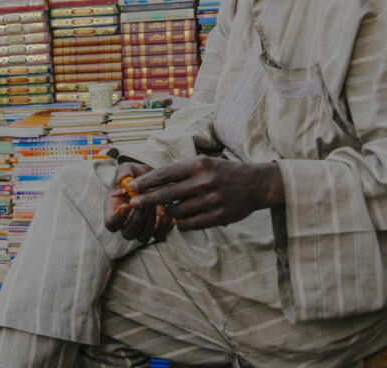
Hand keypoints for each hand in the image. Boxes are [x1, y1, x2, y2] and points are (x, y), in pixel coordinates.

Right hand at [104, 162, 173, 242]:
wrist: (153, 178)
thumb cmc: (136, 174)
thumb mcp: (129, 168)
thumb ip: (124, 171)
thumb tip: (123, 178)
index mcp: (114, 209)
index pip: (111, 223)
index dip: (117, 219)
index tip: (127, 205)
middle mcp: (126, 222)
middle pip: (128, 233)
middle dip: (137, 220)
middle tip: (144, 205)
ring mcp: (141, 227)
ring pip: (143, 237)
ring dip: (149, 223)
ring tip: (154, 205)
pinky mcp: (156, 228)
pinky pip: (158, 235)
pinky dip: (163, 227)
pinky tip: (166, 213)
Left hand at [126, 156, 283, 230]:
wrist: (255, 184)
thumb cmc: (222, 172)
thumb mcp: (203, 163)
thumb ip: (179, 172)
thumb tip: (151, 182)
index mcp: (198, 165)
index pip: (164, 174)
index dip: (145, 182)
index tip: (131, 187)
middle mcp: (204, 182)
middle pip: (166, 194)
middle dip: (146, 200)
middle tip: (133, 204)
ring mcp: (211, 200)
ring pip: (177, 211)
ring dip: (168, 212)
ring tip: (168, 209)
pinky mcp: (218, 216)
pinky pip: (190, 224)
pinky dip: (181, 222)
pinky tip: (180, 218)